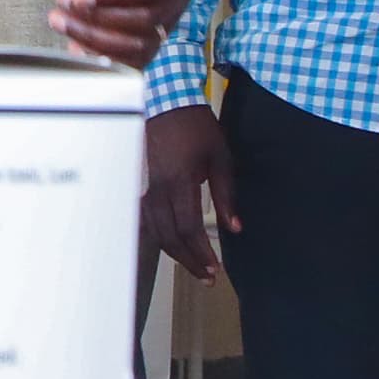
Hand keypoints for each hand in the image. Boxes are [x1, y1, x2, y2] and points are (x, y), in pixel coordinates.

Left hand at [51, 0, 195, 63]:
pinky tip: (76, 47)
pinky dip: (104, 57)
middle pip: (146, 18)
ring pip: (141, 45)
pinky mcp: (153, 39)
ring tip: (61, 21)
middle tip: (61, 5)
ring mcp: (168, 20)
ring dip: (95, 39)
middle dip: (97, 17)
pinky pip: (135, 61)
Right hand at [143, 104, 236, 282]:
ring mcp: (147, 186)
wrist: (168, 103)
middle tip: (207, 276)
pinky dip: (160, 236)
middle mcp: (159, 189)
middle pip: (168, 236)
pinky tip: (171, 245)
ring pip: (155, 230)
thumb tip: (235, 228)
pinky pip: (148, 219)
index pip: (188, 227)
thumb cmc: (197, 128)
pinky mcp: (144, 184)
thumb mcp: (220, 158)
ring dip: (174, 252)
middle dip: (188, 260)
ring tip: (193, 266)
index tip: (215, 268)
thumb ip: (227, 195)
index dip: (201, 252)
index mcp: (180, 182)